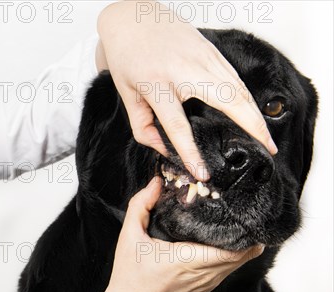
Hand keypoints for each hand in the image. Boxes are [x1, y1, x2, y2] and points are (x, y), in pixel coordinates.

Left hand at [96, 1, 276, 181]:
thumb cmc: (127, 57)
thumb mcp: (126, 95)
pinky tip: (254, 112)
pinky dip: (247, 96)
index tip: (202, 172)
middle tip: (267, 148)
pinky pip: (233, 76)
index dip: (190, 152)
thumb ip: (142, 126)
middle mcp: (184, 70)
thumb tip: (162, 149)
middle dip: (251, 127)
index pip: (178, 126)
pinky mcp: (210, 50)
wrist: (131, 17)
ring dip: (255, 112)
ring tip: (267, 136)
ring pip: (237, 87)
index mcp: (157, 84)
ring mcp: (201, 57)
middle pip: (227, 101)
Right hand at [98, 177, 263, 291]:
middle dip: (248, 232)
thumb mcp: (129, 237)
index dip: (247, 230)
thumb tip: (156, 183)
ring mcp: (207, 285)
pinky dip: (230, 255)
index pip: (237, 249)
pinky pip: (227, 269)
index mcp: (190, 261)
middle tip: (240, 209)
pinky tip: (218, 241)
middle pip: (246, 254)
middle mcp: (205, 275)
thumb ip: (141, 205)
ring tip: (232, 221)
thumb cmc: (128, 278)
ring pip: (239, 263)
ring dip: (241, 243)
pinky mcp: (204, 290)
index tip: (243, 209)